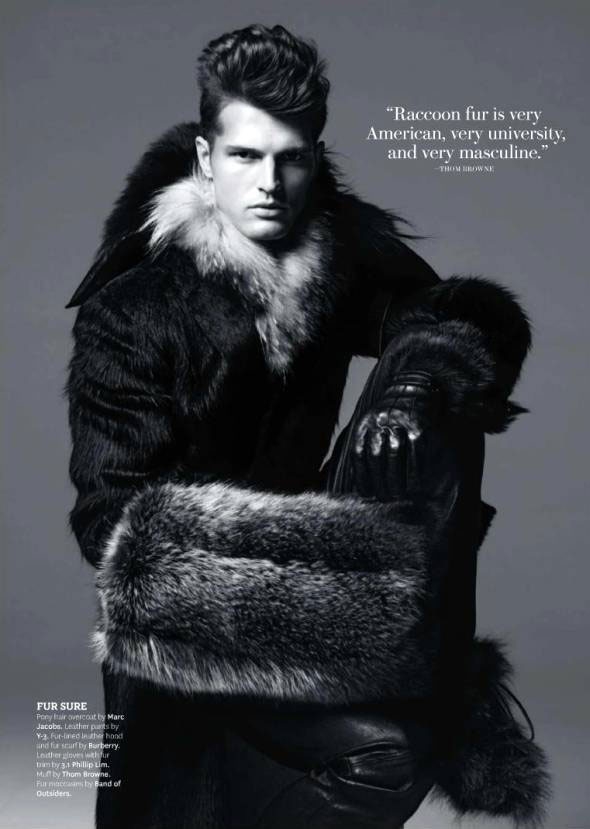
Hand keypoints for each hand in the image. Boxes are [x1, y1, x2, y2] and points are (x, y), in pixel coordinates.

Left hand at [352, 372, 448, 501]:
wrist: (417, 385)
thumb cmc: (393, 412)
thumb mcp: (372, 421)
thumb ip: (365, 444)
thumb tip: (359, 479)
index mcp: (365, 422)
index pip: (358, 453)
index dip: (361, 476)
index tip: (365, 493)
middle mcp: (380, 421)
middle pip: (376, 456)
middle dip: (379, 481)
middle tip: (383, 498)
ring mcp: (400, 422)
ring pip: (395, 455)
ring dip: (396, 480)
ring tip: (397, 496)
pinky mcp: (419, 425)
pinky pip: (416, 452)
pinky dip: (415, 472)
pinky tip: (415, 486)